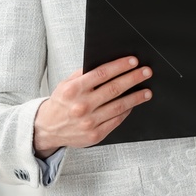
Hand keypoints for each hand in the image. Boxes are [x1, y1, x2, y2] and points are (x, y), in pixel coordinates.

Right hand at [32, 56, 151, 156]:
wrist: (48, 128)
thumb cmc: (60, 103)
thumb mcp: (65, 84)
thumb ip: (83, 75)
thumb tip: (107, 64)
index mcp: (73, 90)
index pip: (102, 74)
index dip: (120, 66)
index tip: (133, 61)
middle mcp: (81, 106)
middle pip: (114, 89)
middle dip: (133, 79)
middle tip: (146, 72)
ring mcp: (89, 122)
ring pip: (119, 106)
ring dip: (136, 98)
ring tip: (147, 91)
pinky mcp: (95, 135)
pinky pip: (116, 120)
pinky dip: (127, 111)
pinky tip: (133, 105)